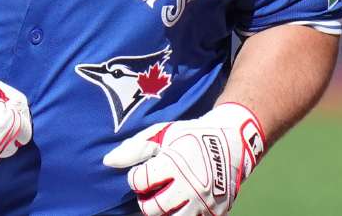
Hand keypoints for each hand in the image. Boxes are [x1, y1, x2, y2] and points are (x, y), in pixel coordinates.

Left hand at [103, 103, 265, 215]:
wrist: (233, 141)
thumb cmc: (193, 135)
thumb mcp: (163, 133)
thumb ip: (135, 148)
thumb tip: (108, 162)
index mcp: (174, 164)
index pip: (139, 182)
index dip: (136, 177)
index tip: (142, 173)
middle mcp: (189, 186)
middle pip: (152, 209)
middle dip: (146, 200)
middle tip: (151, 190)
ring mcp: (204, 202)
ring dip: (164, 211)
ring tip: (166, 198)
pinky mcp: (216, 212)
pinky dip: (184, 214)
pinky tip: (182, 203)